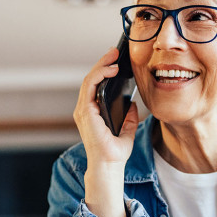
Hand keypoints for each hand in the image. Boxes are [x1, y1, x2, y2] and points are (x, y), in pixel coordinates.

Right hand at [73, 47, 138, 167]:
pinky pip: (90, 87)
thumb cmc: (115, 152)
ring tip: (113, 56)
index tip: (115, 61)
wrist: (110, 164)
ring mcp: (83, 110)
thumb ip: (129, 117)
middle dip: (102, 64)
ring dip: (101, 66)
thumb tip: (133, 104)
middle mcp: (85, 110)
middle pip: (91, 80)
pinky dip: (99, 75)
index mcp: (93, 113)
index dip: (104, 71)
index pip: (95, 86)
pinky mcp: (85, 112)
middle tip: (114, 52)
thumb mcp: (127, 130)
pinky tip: (111, 69)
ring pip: (89, 80)